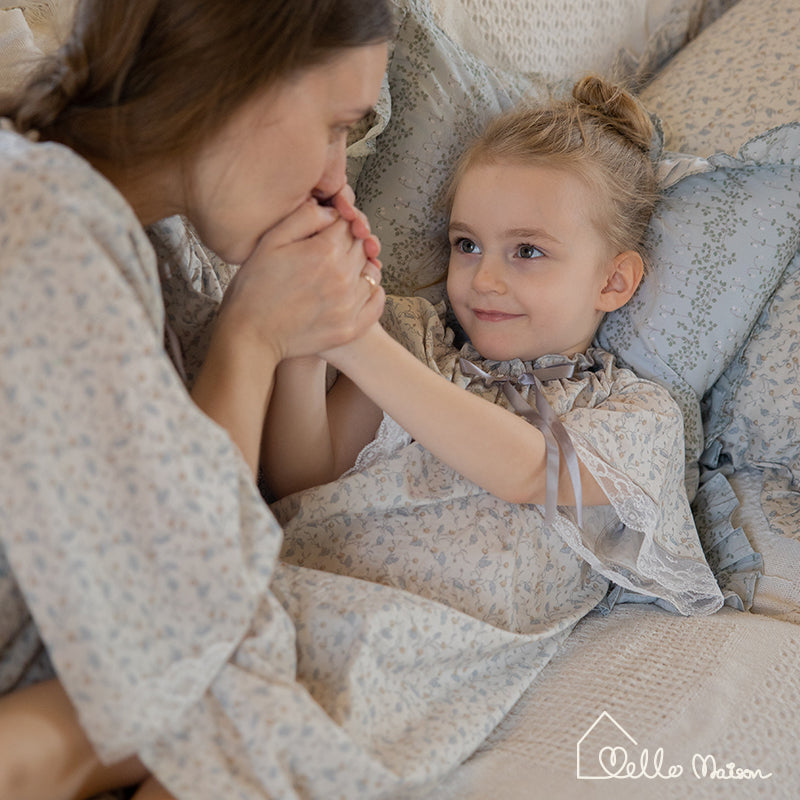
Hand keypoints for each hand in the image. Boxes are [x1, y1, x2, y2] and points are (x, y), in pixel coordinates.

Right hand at [213, 196, 383, 362]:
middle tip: (329, 250)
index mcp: (325, 251)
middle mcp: (342, 277)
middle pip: (360, 247)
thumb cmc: (255, 286)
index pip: (347, 224)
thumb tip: (331, 212)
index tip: (326, 229)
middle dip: (349, 243)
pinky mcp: (350, 328)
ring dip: (360, 267)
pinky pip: (376, 303)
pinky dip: (372, 292)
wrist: (250, 334)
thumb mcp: (271, 241)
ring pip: (371, 273)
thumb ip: (304, 218)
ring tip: (341, 270)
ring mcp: (349, 305)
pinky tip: (357, 289)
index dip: (337, 222)